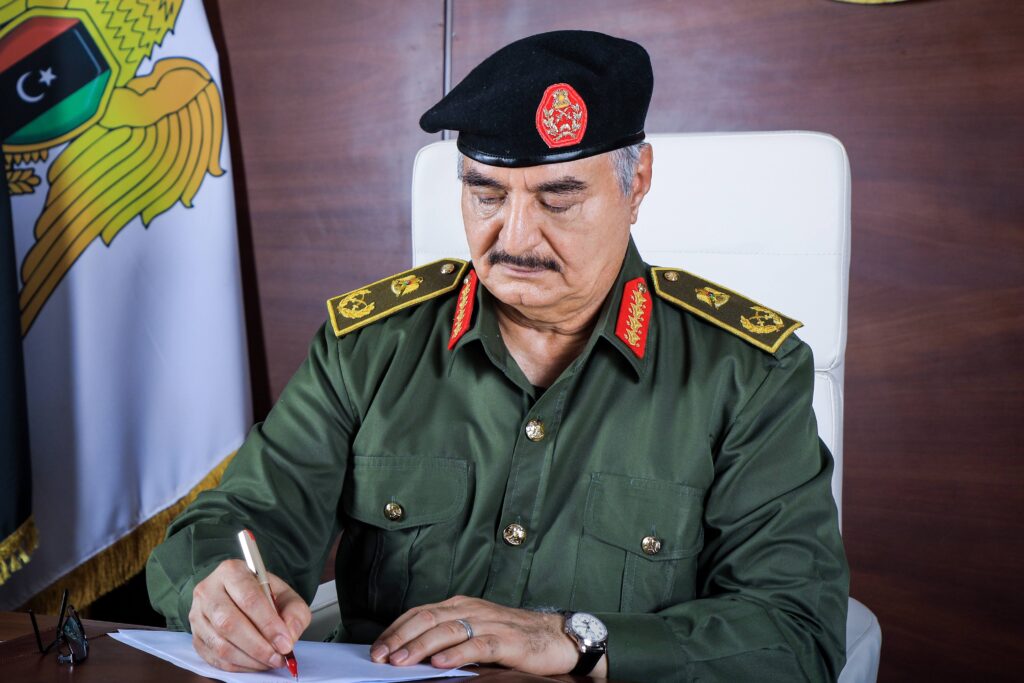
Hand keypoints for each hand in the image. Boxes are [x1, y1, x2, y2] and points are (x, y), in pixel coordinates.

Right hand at [188, 559, 310, 671]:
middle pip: (229, 623)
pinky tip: (254, 664)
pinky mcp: (195, 637)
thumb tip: (289, 637)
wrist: (240, 596)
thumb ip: (294, 614)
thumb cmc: (263, 595)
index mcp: (232, 571)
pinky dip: (237, 666)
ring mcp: (197, 615)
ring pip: (220, 644)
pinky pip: (214, 658)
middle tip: (278, 656)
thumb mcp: (286, 595)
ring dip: (248, 659)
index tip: (284, 642)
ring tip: (269, 661)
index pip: (249, 599)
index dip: (268, 624)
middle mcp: (208, 590)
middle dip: (258, 646)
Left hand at [370, 595, 603, 675]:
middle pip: (428, 618)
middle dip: (400, 638)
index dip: (396, 630)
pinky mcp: (508, 640)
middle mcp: (472, 609)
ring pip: (448, 629)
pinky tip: (441, 663)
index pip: (420, 612)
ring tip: (401, 661)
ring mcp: (490, 622)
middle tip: (380, 656)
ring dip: (421, 646)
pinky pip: (479, 645)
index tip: (376, 649)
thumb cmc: (513, 636)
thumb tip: (409, 654)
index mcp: (461, 605)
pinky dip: (457, 653)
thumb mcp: (476, 631)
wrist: (558, 636)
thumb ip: (448, 637)